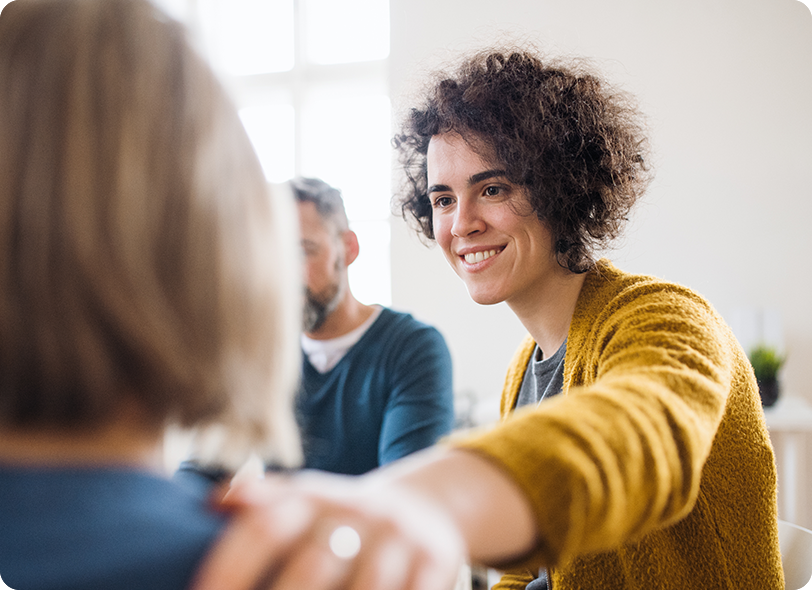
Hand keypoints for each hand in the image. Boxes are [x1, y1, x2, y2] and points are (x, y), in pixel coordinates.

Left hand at [190, 469, 465, 589]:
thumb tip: (209, 504)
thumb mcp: (304, 500)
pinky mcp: (438, 560)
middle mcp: (357, 511)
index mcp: (313, 496)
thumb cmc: (342, 518)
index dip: (229, 569)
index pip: (264, 528)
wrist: (423, 508)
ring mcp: (399, 538)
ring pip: (365, 589)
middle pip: (312, 567)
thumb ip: (260, 502)